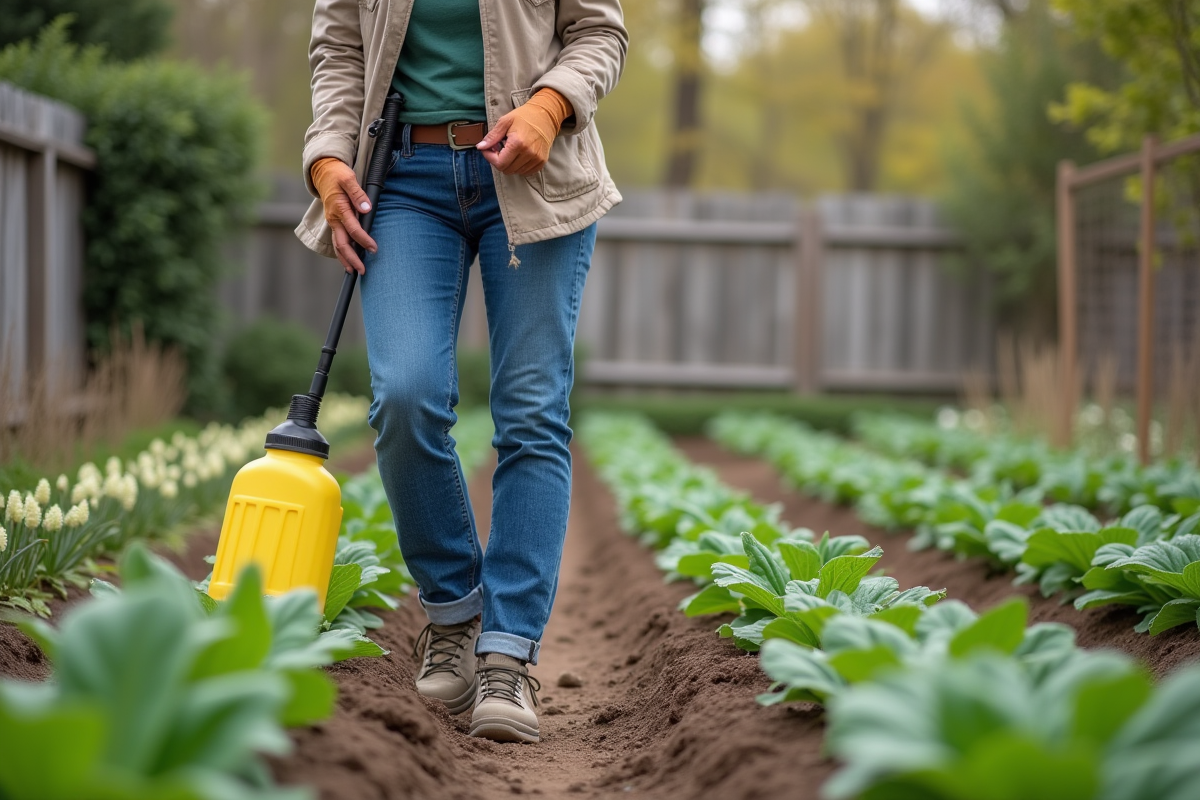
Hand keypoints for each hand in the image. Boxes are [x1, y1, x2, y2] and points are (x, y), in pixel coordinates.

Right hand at [312, 157, 376, 273]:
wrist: (323, 171)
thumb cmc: (338, 174)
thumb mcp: (348, 179)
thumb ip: (358, 194)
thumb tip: (366, 209)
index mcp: (339, 208)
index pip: (353, 229)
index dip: (364, 240)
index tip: (374, 248)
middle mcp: (334, 218)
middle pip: (342, 243)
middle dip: (352, 258)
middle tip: (363, 270)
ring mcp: (332, 221)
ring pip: (338, 245)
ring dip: (345, 259)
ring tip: (354, 271)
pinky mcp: (333, 222)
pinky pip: (337, 240)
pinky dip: (342, 253)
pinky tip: (348, 261)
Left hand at [477, 88, 572, 175]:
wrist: (546, 116)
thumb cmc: (525, 116)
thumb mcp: (505, 121)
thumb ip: (492, 136)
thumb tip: (480, 147)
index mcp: (518, 143)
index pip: (500, 163)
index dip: (490, 158)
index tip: (488, 149)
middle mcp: (529, 153)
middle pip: (507, 169)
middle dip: (499, 160)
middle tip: (499, 148)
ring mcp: (537, 159)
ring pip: (516, 172)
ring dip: (509, 163)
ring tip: (510, 149)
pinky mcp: (542, 161)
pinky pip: (526, 172)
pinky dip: (519, 166)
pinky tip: (518, 155)